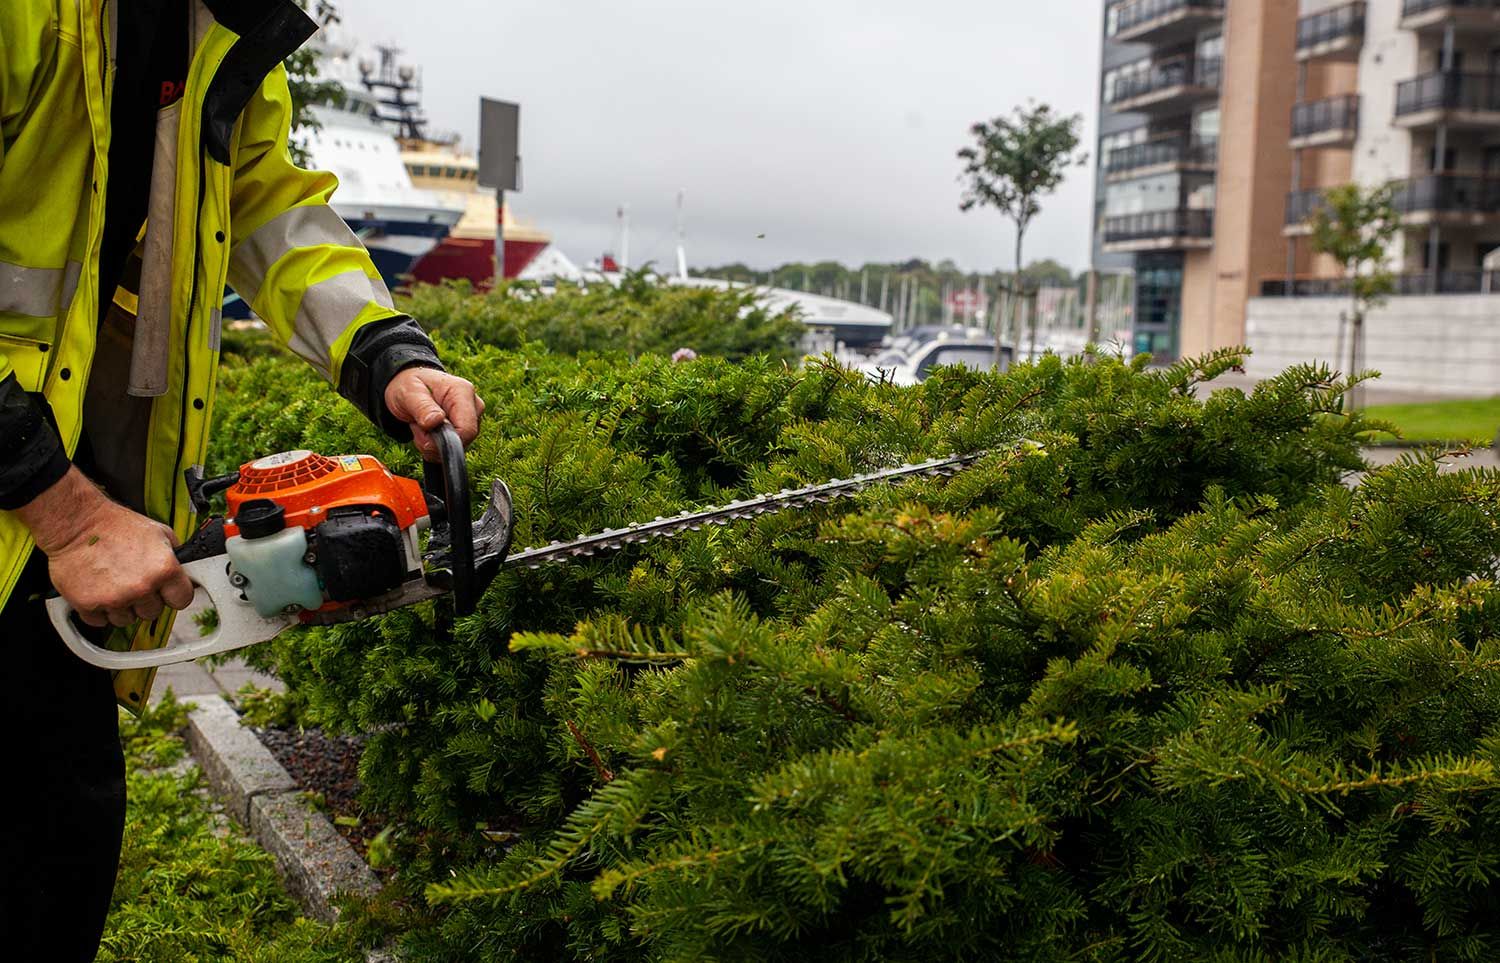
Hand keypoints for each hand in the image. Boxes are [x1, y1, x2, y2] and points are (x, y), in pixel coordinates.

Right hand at [19, 467, 193, 627]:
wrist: (76, 523)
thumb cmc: (114, 526)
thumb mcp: (159, 533)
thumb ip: (176, 557)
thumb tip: (187, 573)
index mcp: (163, 569)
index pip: (182, 600)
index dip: (174, 594)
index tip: (167, 590)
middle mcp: (141, 587)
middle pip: (153, 613)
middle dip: (146, 600)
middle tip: (134, 580)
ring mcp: (114, 598)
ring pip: (126, 619)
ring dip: (122, 606)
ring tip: (114, 582)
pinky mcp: (88, 605)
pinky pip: (100, 621)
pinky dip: (98, 610)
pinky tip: (98, 589)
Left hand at [384, 367, 484, 458]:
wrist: (409, 388)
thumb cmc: (409, 385)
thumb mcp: (409, 393)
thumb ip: (422, 407)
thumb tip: (436, 421)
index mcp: (463, 392)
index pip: (467, 429)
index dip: (446, 441)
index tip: (424, 436)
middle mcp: (473, 405)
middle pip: (464, 439)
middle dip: (436, 442)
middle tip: (418, 427)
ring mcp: (471, 418)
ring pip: (458, 446)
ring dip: (434, 444)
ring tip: (421, 426)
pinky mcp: (466, 428)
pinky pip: (453, 447)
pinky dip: (436, 446)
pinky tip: (427, 432)